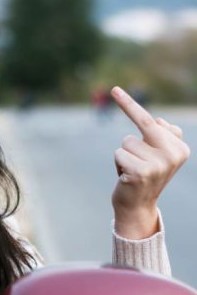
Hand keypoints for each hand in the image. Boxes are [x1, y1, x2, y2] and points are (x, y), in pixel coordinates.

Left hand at [111, 86, 189, 238]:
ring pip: (126, 142)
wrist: (138, 206)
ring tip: (132, 169)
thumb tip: (160, 122)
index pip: (153, 120)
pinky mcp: (141, 172)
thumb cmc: (144, 174)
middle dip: (129, 118)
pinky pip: (119, 154)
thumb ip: (162, 135)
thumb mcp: (159, 153)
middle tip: (118, 101)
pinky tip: (126, 177)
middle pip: (143, 124)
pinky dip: (118, 164)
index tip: (114, 89)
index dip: (130, 104)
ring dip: (124, 155)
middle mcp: (174, 154)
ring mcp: (159, 164)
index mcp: (180, 147)